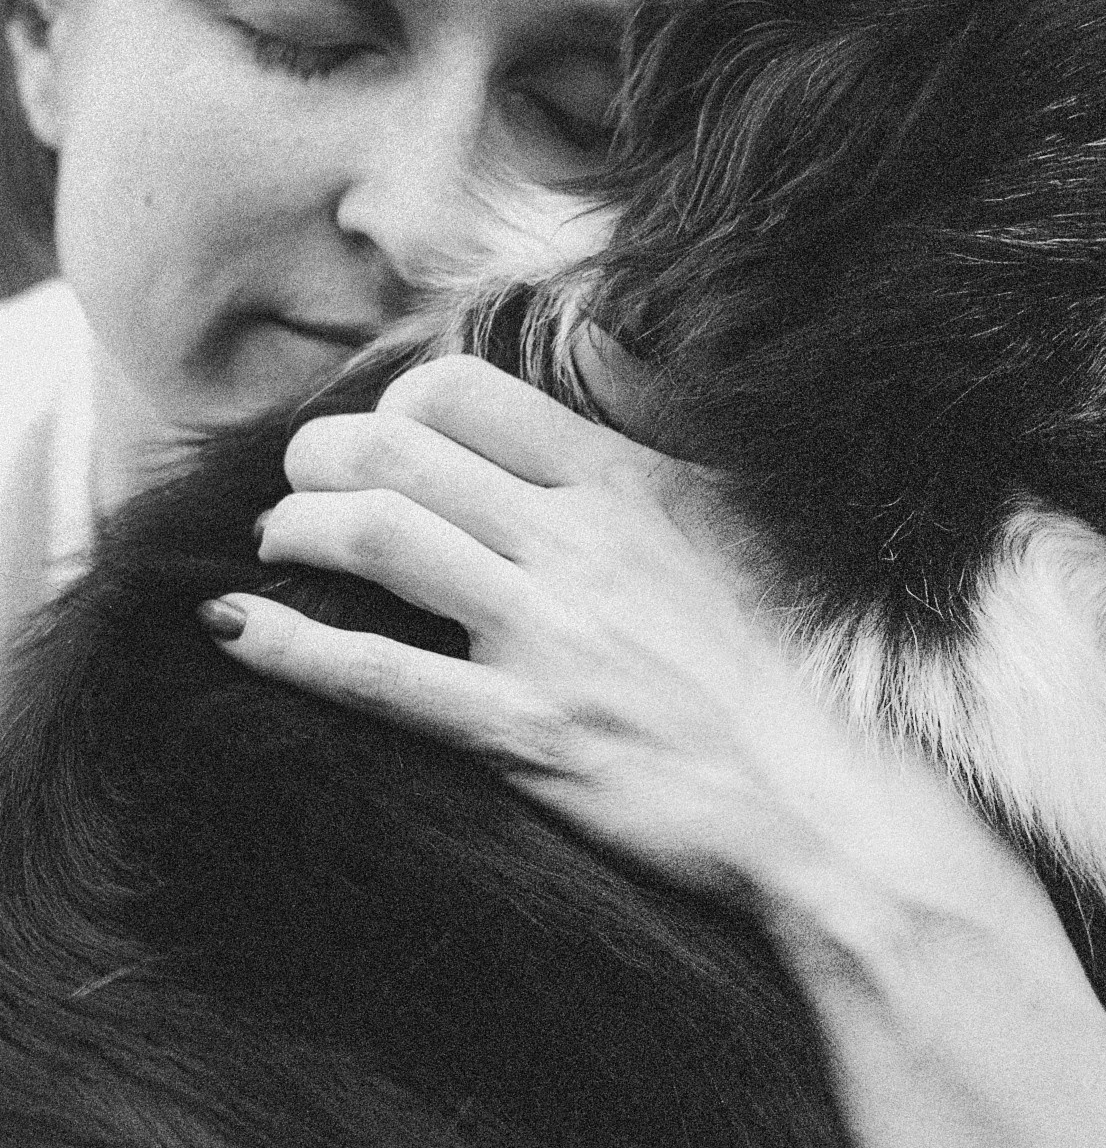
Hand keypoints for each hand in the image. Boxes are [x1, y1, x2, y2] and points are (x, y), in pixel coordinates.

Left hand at [202, 354, 926, 911]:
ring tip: (278, 542)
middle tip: (300, 483)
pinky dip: (287, 643)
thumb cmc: (788, 668)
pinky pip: (376, 675)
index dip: (395, 401)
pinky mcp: (525, 734)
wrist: (827, 808)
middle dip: (319, 456)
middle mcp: (578, 544)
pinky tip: (235, 627)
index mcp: (624, 484)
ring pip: (377, 537)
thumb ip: (653, 428)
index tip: (379, 437)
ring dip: (298, 529)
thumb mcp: (736, 520)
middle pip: (398, 451)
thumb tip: (591, 339)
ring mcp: (548, 638)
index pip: (466, 392)